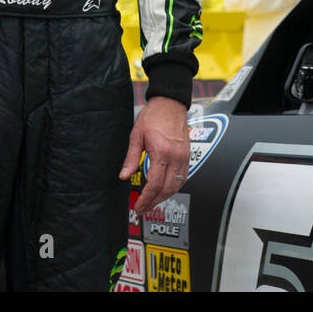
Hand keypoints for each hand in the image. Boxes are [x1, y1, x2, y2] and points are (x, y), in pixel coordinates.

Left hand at [119, 96, 188, 214]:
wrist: (170, 103)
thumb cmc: (154, 115)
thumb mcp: (136, 135)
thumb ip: (131, 158)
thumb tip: (124, 175)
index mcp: (162, 152)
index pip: (155, 184)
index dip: (146, 199)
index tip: (138, 206)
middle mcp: (176, 157)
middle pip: (166, 189)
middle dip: (154, 202)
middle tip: (143, 208)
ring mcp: (184, 157)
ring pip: (177, 186)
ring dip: (164, 197)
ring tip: (152, 202)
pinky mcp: (188, 155)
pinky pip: (183, 178)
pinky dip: (174, 188)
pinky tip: (165, 190)